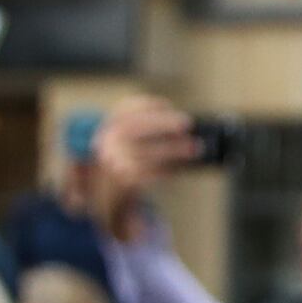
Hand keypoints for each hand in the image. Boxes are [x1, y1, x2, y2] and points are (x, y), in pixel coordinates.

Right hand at [89, 95, 197, 242]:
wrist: (106, 197)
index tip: (167, 105)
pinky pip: (151, 173)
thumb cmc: (125, 164)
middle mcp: (107, 142)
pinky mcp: (124, 180)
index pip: (126, 109)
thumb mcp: (127, 144)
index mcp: (107, 128)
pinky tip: (180, 168)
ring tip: (195, 148)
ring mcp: (114, 162)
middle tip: (187, 123)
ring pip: (147, 152)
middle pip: (137, 127)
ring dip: (174, 149)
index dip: (147, 105)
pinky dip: (168, 169)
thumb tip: (182, 130)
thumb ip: (147, 133)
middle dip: (163, 123)